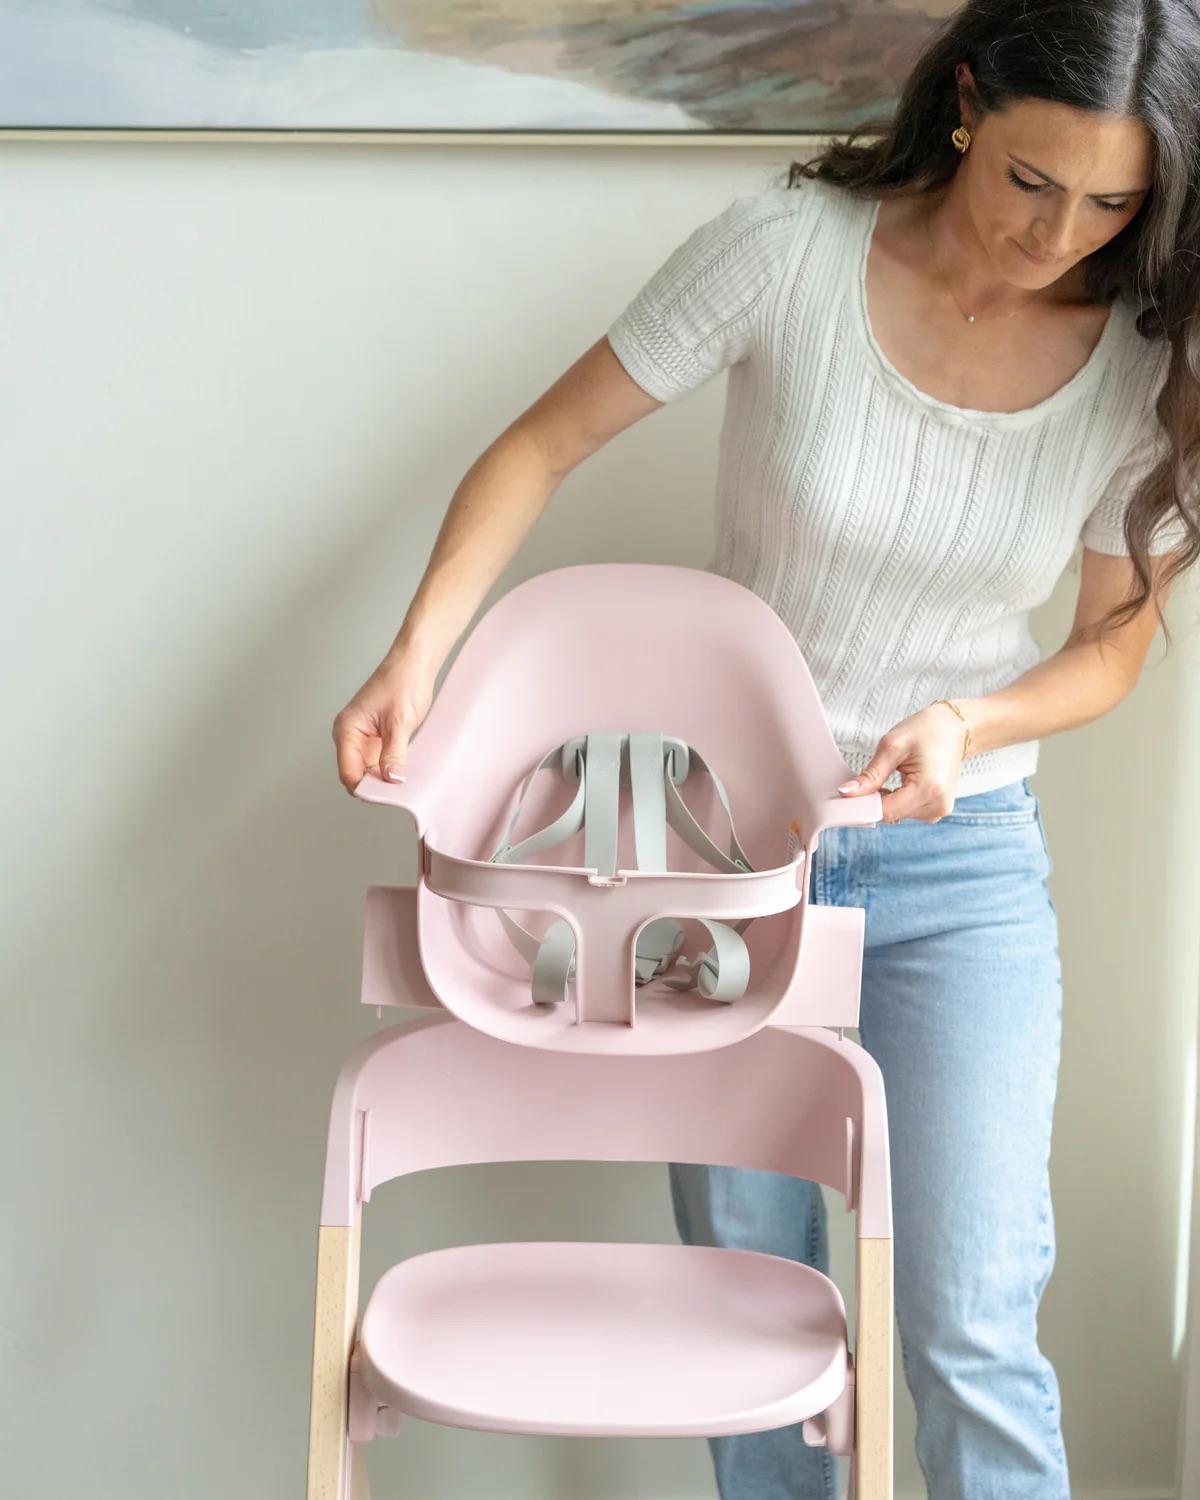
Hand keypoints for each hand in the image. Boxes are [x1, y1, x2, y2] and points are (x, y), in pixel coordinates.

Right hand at [331, 649, 434, 794]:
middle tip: (399, 789)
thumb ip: (393, 754)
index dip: (366, 788)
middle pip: (356, 774)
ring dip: (384, 777)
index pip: (348, 772)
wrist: (414, 664)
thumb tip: (391, 780)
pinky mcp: (376, 738)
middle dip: (376, 785)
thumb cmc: (402, 683)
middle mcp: (350, 736)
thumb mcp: (399, 723)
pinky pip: (379, 761)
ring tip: (404, 777)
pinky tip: (405, 769)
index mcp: (346, 730)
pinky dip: (390, 768)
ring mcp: (362, 738)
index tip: (388, 795)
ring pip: (368, 770)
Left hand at [836, 704, 968, 823]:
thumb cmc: (927, 731)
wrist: (956, 729)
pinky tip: (901, 782)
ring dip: (886, 799)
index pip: (885, 811)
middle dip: (874, 799)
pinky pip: (906, 811)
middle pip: (890, 814)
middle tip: (872, 776)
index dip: (862, 804)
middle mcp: (937, 805)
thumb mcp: (892, 746)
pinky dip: (897, 800)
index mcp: (929, 788)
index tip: (847, 794)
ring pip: (896, 814)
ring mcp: (939, 810)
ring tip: (894, 774)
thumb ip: (870, 775)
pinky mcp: (937, 810)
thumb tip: (846, 793)